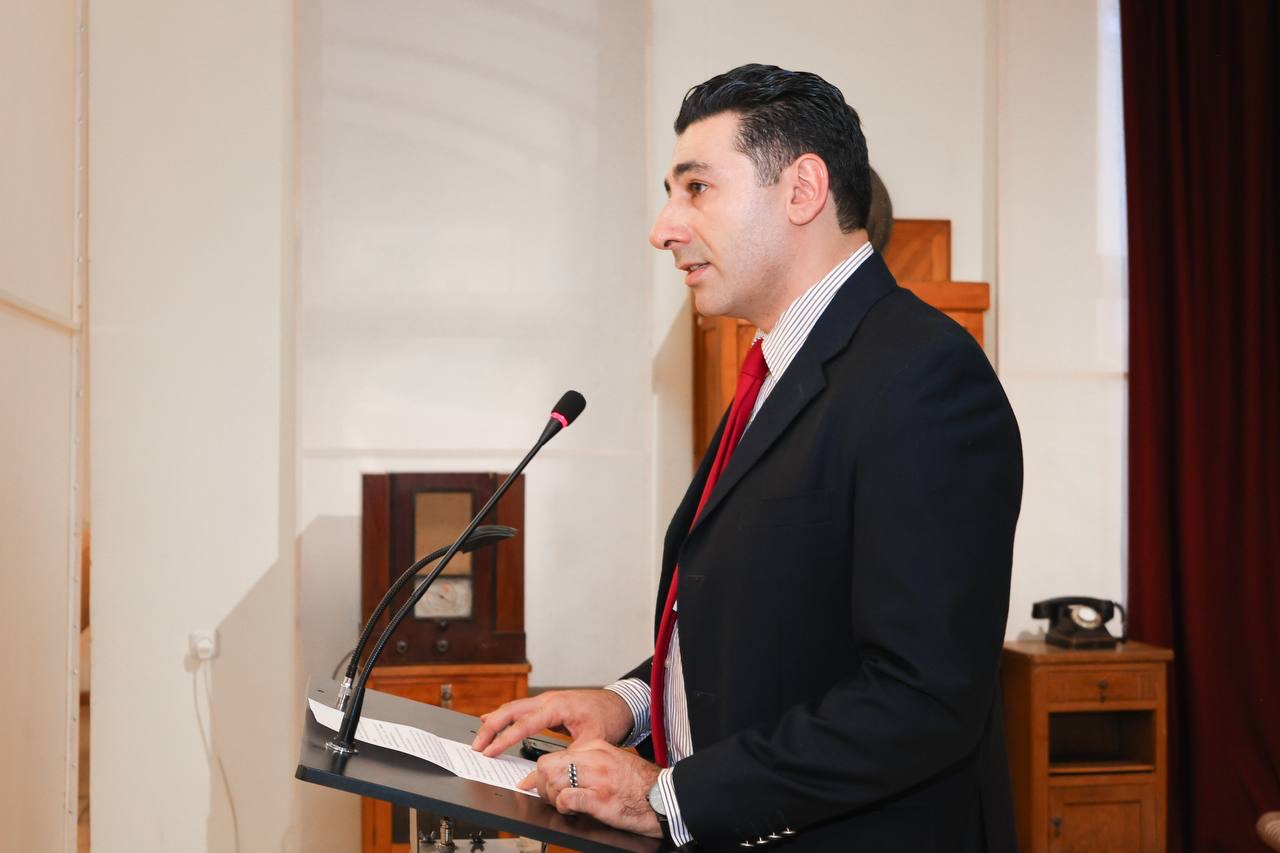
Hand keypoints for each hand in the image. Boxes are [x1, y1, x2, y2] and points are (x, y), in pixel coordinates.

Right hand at [470, 689, 633, 757]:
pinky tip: (493, 721)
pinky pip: (521, 708)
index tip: (490, 752)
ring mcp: (547, 700)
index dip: (504, 739)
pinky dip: (505, 716)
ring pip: (513, 707)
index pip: (523, 723)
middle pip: (511, 710)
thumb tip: (549, 775)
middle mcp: (548, 700)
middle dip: (491, 728)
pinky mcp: (548, 704)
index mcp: (556, 707)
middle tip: (477, 747)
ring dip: (495, 722)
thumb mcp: (591, 742)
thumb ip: (568, 759)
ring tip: (480, 739)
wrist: (621, 704)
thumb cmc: (608, 719)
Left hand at [518, 739, 662, 837]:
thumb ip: (587, 763)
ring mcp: (596, 778)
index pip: (555, 755)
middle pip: (547, 766)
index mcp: (596, 747)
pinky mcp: (600, 798)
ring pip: (552, 780)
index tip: (536, 783)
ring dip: (552, 797)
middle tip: (550, 797)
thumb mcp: (612, 762)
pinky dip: (563, 806)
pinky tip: (571, 809)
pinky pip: (567, 798)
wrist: (663, 797)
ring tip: (563, 805)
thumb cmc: (640, 784)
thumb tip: (562, 773)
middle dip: (542, 785)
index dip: (542, 774)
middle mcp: (594, 758)